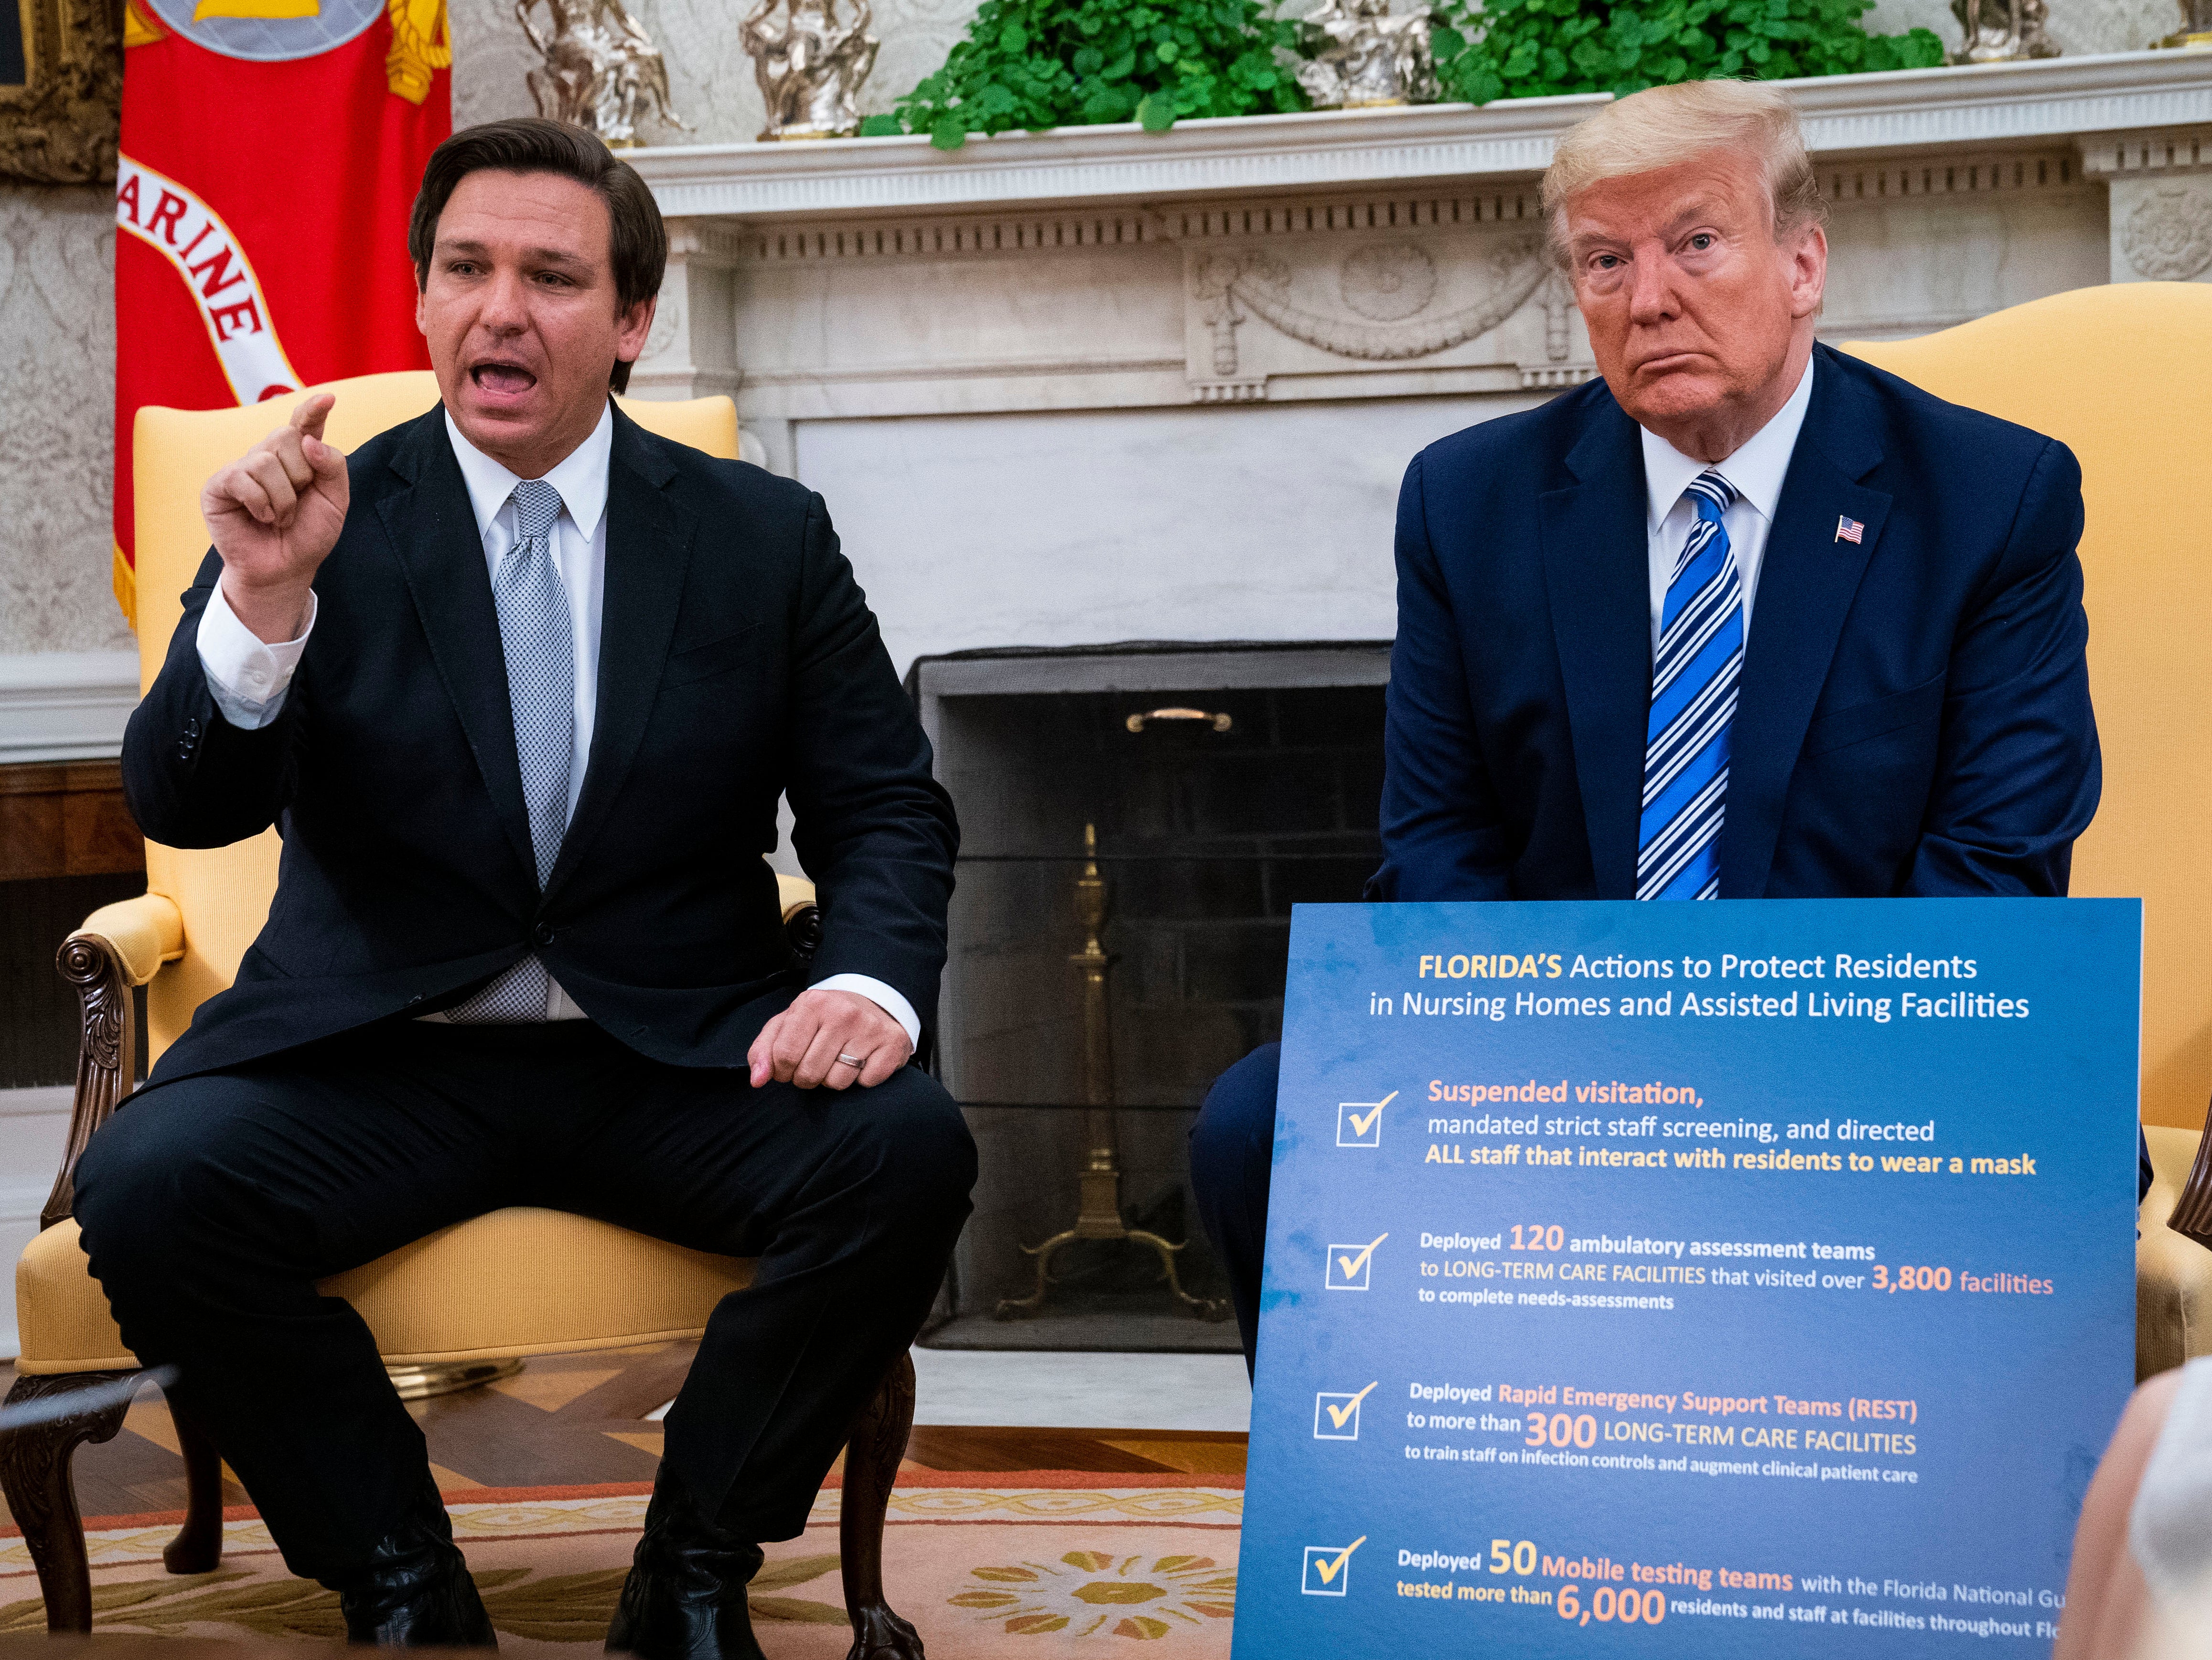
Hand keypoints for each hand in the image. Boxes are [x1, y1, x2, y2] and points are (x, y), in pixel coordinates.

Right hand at [202, 394, 348, 642]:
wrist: (285, 569)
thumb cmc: (308, 535)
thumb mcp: (335, 502)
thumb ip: (333, 466)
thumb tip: (309, 440)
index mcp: (298, 456)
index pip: (304, 424)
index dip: (313, 410)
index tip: (328, 399)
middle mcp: (267, 455)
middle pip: (288, 436)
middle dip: (302, 475)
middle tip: (297, 503)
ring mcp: (242, 468)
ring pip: (266, 460)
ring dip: (283, 498)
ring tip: (281, 518)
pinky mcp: (219, 484)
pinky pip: (244, 477)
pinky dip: (262, 504)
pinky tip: (262, 518)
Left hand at [749, 989, 912, 1090]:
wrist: (873, 1003)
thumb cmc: (823, 1019)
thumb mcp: (788, 1024)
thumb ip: (764, 1050)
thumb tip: (757, 1080)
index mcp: (812, 1002)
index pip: (784, 1056)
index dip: (782, 1070)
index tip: (789, 1065)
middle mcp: (843, 1012)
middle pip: (809, 1073)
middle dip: (807, 1077)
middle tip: (816, 1062)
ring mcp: (870, 1028)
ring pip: (837, 1082)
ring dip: (833, 1079)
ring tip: (839, 1059)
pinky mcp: (893, 1044)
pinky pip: (865, 1083)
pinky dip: (861, 1078)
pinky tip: (862, 1060)